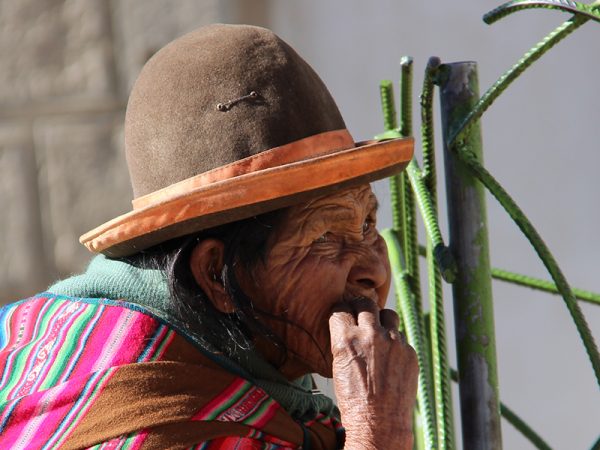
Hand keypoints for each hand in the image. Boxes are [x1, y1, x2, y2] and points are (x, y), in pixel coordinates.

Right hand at [329, 297, 417, 449]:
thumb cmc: (353, 399)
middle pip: (366, 303)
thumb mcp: (338, 365)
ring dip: (382, 320)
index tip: (344, 313)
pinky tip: (390, 357)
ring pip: (388, 314)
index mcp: (347, 339)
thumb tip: (350, 324)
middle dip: (361, 307)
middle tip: (361, 314)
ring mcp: (393, 342)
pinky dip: (394, 342)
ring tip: (379, 331)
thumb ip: (345, 341)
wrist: (379, 423)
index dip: (342, 310)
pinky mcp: (409, 352)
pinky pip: (401, 337)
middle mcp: (370, 335)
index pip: (341, 308)